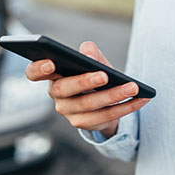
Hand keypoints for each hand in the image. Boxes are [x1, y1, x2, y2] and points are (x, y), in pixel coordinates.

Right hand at [26, 41, 149, 138]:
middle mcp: (56, 95)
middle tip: (104, 75)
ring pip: (89, 105)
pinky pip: (105, 116)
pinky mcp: (83, 124)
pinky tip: (141, 99)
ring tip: (133, 87)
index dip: (38, 69)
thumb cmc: (94, 76)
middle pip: (65, 89)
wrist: (103, 102)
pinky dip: (126, 107)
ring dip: (113, 96)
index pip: (34, 73)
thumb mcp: (94, 62)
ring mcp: (68, 111)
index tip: (51, 62)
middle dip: (84, 82)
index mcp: (53, 75)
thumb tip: (87, 51)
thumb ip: (91, 54)